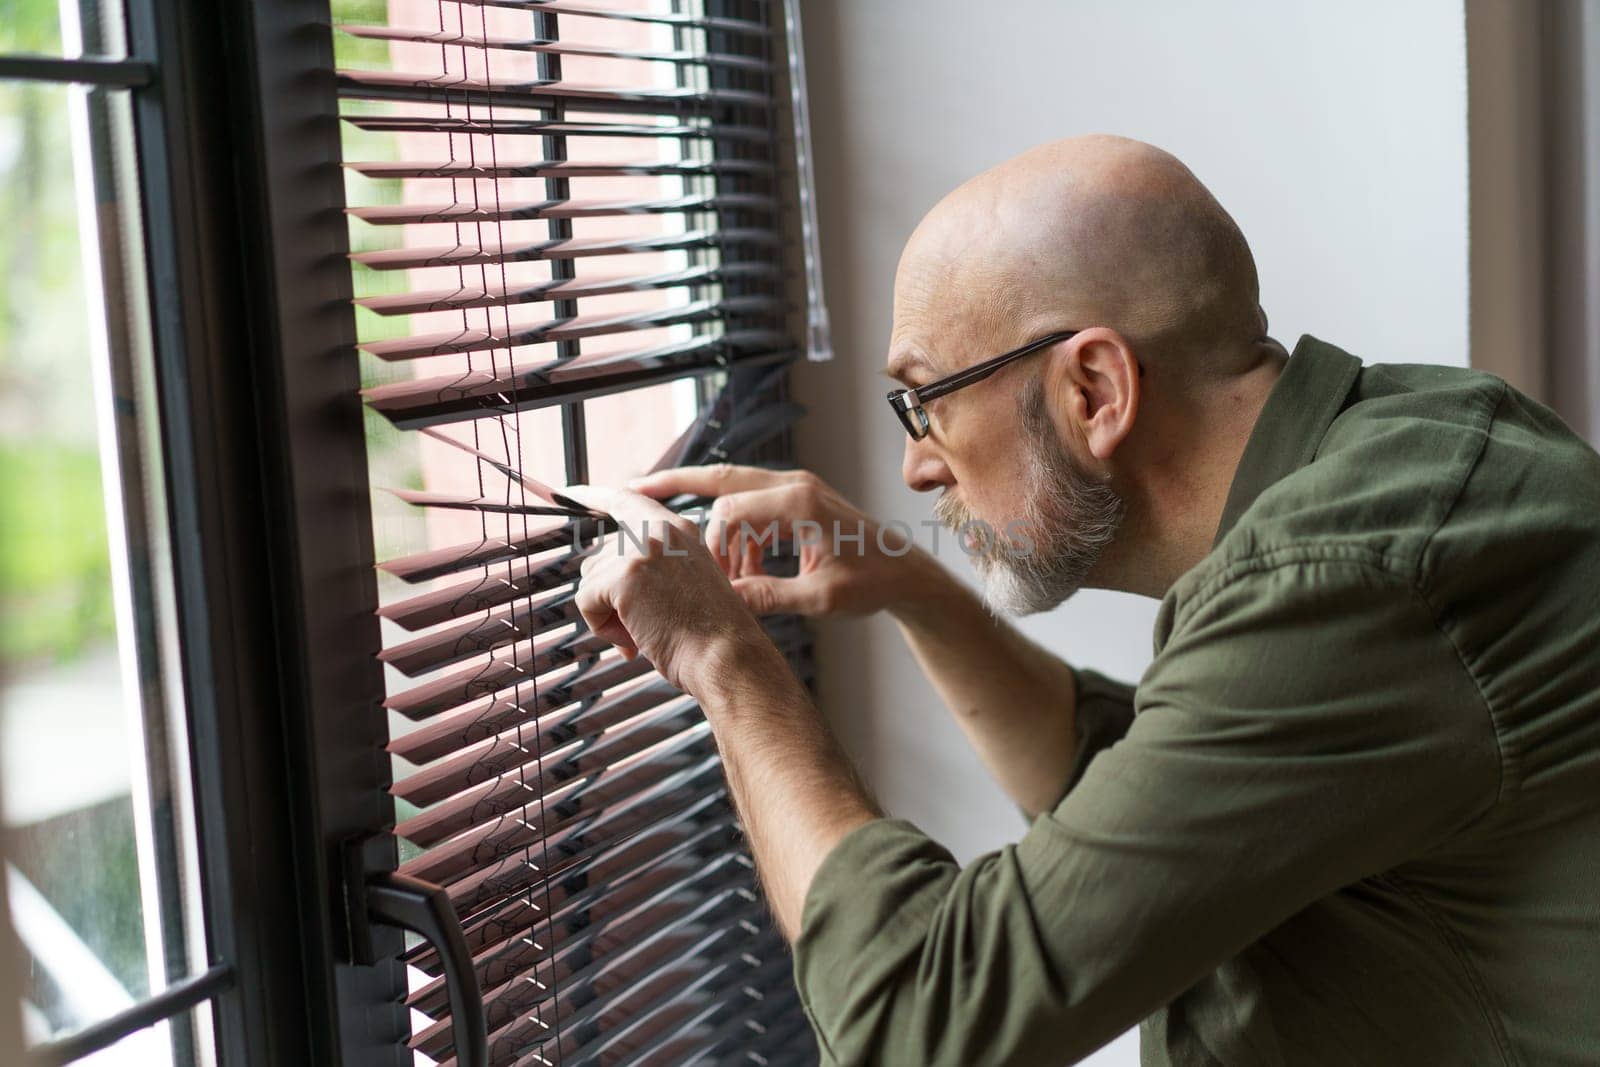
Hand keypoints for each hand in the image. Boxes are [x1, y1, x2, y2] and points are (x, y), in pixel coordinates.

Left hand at [563, 484, 785, 698]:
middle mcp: (660, 531)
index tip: (570, 493)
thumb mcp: (684, 583)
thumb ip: (650, 565)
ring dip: (609, 614)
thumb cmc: (710, 635)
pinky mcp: (625, 574)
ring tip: (646, 629)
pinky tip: (635, 636)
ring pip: (591, 580)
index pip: (627, 499)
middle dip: (609, 594)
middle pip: (600, 555)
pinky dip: (602, 627)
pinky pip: (586, 601)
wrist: (727, 658)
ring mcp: (642, 549)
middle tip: (644, 620)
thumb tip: (599, 574)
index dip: (594, 496)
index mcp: (678, 530)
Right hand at [627, 465, 923, 618]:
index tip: (714, 578)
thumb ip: (769, 596)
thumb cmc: (873, 583)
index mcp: (800, 502)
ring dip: (717, 527)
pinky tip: (739, 566)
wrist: (906, 574)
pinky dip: (738, 532)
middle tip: (633, 488)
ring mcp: (797, 488)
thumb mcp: (820, 598)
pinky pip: (753, 506)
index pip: (730, 507)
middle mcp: (795, 484)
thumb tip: (723, 601)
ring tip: (709, 565)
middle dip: (676, 482)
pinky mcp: (799, 500)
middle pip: (721, 475)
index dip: (712, 543)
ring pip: (734, 490)